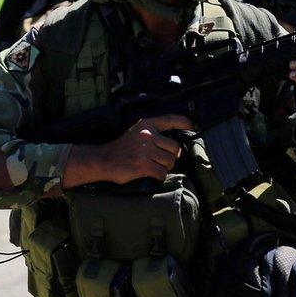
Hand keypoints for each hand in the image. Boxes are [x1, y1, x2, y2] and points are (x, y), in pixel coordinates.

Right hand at [62, 114, 192, 188]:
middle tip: (160, 160)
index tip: (193, 126)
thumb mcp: (136, 133)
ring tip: (154, 166)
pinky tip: (152, 175)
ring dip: (165, 167)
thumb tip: (175, 146)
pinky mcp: (143, 165)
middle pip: (174, 147)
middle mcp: (147, 135)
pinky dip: (159, 176)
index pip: (170, 120)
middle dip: (171, 156)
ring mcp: (145, 150)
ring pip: (170, 161)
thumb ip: (153, 134)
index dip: (184, 122)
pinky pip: (162, 173)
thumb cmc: (122, 148)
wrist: (103, 160)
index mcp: (146, 125)